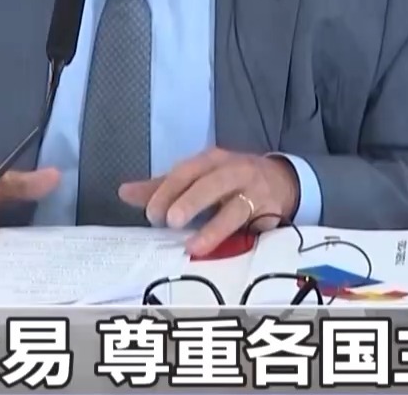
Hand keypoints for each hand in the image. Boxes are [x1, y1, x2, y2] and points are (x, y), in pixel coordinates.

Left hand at [118, 147, 299, 256]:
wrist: (282, 180)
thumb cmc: (230, 180)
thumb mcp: (198, 177)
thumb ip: (163, 186)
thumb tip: (125, 192)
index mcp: (211, 160)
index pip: (186, 172)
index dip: (167, 191)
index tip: (152, 213)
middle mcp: (234, 170)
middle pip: (211, 183)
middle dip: (189, 201)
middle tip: (169, 221)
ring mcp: (254, 191)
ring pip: (235, 207)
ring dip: (213, 227)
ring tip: (193, 246)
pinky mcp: (270, 211)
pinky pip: (255, 225)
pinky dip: (240, 237)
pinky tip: (227, 248)